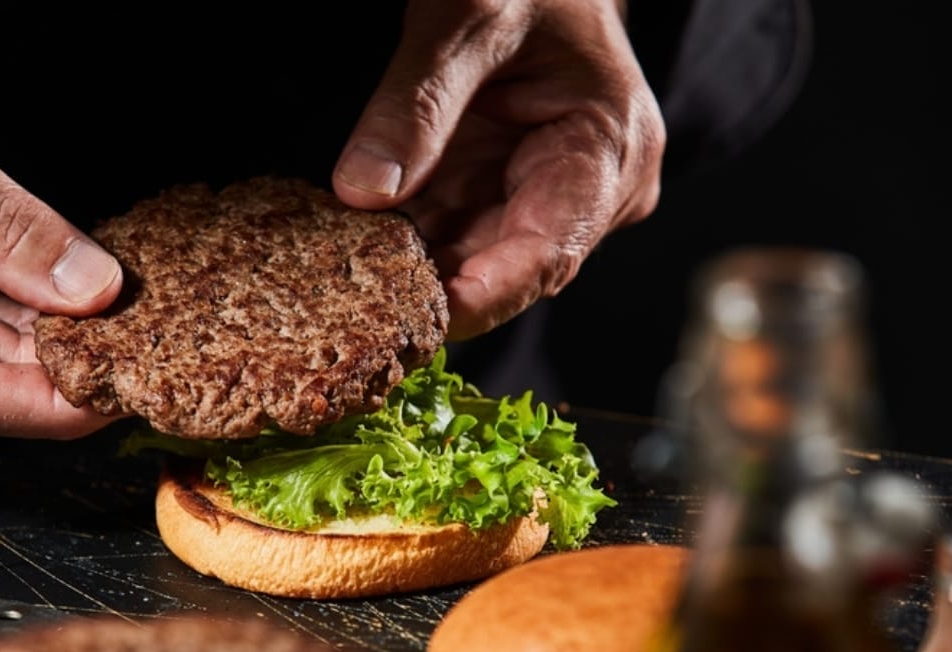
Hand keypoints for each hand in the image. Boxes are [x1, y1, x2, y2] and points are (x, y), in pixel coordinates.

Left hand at [333, 0, 664, 339]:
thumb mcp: (469, 18)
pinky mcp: (499, 194)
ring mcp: (542, 198)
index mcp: (608, 150)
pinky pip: (449, 235)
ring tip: (343, 280)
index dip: (488, 294)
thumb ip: (418, 104)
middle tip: (356, 309)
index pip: (550, 249)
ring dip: (408, 271)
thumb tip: (363, 191)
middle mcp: (587, 192)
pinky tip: (351, 247)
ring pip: (469, 260)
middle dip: (432, 289)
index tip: (428, 321)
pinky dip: (402, 242)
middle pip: (505, 268)